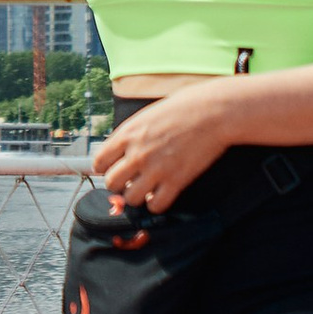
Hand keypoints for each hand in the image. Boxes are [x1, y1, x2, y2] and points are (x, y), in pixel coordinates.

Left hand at [89, 83, 240, 214]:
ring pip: (131, 199)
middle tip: (130, 180)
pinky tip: (162, 194)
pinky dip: (157, 203)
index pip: (99, 162)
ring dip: (137, 196)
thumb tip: (120, 150)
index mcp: (127, 134)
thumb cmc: (183, 107)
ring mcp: (156, 169)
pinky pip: (156, 205)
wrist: (213, 112)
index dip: (105, 167)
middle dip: (119, 184)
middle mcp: (137, 154)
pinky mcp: (176, 181)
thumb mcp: (147, 115)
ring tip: (146, 188)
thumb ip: (131, 134)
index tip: (113, 168)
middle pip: (112, 184)